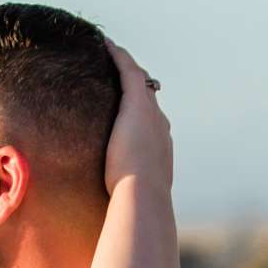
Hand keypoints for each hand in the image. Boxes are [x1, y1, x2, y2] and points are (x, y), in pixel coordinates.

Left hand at [102, 42, 172, 195]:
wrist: (143, 195)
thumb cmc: (135, 204)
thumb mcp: (130, 201)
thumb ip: (124, 202)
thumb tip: (114, 222)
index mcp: (160, 148)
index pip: (152, 124)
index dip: (144, 115)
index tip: (134, 113)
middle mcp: (160, 126)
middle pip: (149, 99)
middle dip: (139, 88)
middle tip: (125, 77)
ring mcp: (151, 113)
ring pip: (140, 83)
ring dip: (129, 69)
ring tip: (114, 56)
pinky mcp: (136, 103)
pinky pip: (128, 71)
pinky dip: (119, 57)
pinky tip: (106, 45)